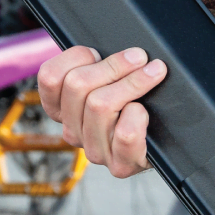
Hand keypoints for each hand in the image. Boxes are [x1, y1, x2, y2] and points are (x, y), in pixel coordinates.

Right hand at [36, 44, 166, 177]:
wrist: (165, 142)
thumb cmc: (136, 105)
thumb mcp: (111, 80)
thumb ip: (98, 65)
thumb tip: (115, 49)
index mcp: (62, 110)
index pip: (49, 77)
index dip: (76, 56)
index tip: (98, 52)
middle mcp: (73, 132)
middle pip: (77, 85)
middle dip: (114, 64)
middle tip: (139, 57)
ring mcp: (95, 151)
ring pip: (100, 105)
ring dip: (133, 83)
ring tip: (153, 73)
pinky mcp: (120, 165)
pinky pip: (124, 133)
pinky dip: (138, 115)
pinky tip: (145, 111)